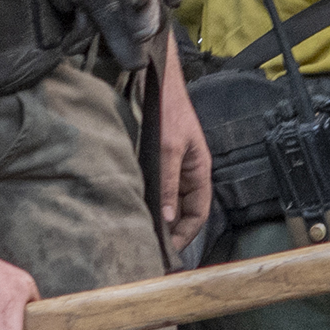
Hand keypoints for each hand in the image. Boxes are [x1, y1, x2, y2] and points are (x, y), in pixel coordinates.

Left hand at [152, 53, 212, 259]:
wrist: (154, 79)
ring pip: (165, 199)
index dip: (187, 234)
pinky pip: (153, 186)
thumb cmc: (169, 109)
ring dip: (155, 215)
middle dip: (170, 229)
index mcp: (198, 171)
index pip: (199, 212)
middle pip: (182, 210)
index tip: (168, 250)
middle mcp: (185, 171)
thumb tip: (167, 218)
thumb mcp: (169, 149)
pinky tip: (131, 207)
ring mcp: (170, 165)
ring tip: (139, 232)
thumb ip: (168, 183)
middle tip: (148, 247)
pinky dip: (145, 199)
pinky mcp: (154, 159)